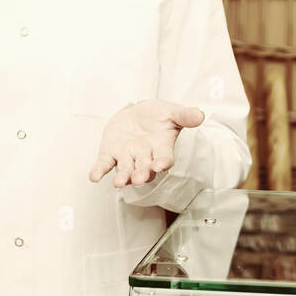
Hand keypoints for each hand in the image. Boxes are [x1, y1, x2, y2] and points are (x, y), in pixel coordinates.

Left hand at [89, 100, 204, 188]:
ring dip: (123, 177)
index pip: (164, 158)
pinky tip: (94, 176)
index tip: (161, 165)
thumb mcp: (172, 111)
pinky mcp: (110, 153)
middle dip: (143, 174)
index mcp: (161, 148)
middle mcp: (144, 156)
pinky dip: (99, 170)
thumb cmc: (158, 116)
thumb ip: (185, 115)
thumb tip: (200, 115)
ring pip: (125, 170)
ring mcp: (127, 156)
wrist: (137, 114)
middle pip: (145, 168)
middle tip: (141, 179)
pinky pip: (105, 164)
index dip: (162, 162)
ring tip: (120, 183)